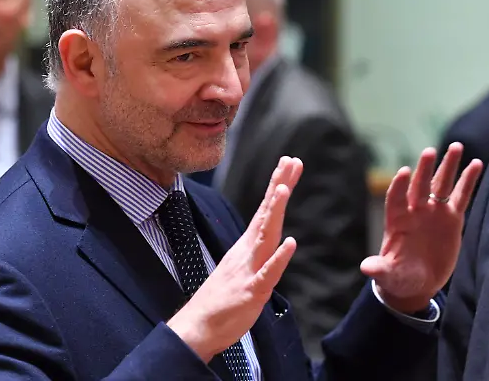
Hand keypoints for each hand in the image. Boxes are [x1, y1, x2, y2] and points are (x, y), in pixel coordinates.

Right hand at [167, 157, 302, 361]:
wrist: (197, 328)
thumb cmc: (221, 301)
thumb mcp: (242, 269)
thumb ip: (257, 252)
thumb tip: (272, 239)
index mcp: (247, 247)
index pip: (265, 211)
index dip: (277, 186)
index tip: (288, 163)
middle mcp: (248, 252)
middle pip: (267, 215)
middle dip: (279, 187)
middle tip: (291, 161)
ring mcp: (248, 270)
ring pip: (265, 237)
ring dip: (275, 212)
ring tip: (284, 189)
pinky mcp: (251, 292)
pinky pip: (267, 273)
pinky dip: (279, 258)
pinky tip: (290, 244)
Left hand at [361, 143, 482, 313]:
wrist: (417, 282)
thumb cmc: (398, 277)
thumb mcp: (388, 275)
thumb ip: (379, 268)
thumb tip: (366, 268)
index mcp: (396, 220)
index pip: (396, 198)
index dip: (399, 186)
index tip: (404, 172)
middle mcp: (415, 211)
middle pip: (420, 185)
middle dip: (424, 169)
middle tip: (429, 152)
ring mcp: (434, 212)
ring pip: (441, 184)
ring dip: (448, 166)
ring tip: (456, 146)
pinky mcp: (452, 218)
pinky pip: (461, 196)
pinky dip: (468, 181)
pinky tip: (476, 164)